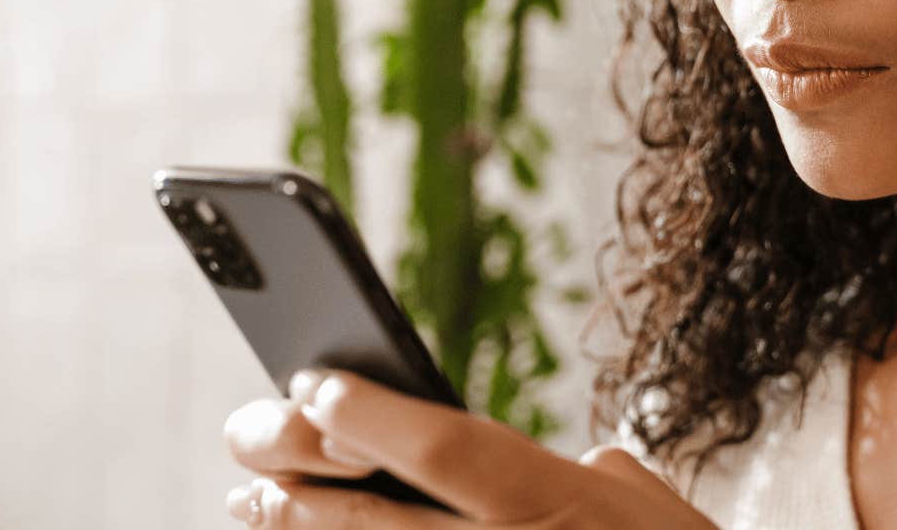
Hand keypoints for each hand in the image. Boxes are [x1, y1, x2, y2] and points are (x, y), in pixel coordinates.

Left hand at [221, 367, 719, 527]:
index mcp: (560, 505)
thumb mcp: (648, 508)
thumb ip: (594, 473)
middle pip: (378, 520)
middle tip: (248, 439)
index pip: (449, 450)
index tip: (314, 381)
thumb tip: (569, 456)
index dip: (372, 416)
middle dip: (301, 478)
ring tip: (253, 502)